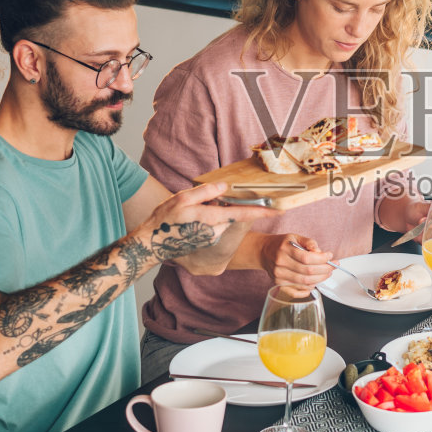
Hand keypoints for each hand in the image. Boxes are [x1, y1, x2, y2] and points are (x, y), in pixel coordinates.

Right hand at [140, 183, 270, 271]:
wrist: (151, 244)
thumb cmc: (164, 220)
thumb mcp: (182, 199)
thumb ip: (206, 192)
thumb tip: (225, 186)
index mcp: (211, 219)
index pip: (243, 215)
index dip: (262, 212)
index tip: (279, 210)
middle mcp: (215, 231)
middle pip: (233, 215)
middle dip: (228, 206)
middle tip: (207, 202)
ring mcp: (211, 239)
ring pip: (224, 221)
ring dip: (217, 213)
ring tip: (193, 213)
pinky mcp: (207, 242)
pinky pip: (216, 227)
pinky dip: (211, 220)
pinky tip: (193, 219)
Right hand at [261, 233, 333, 296]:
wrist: (263, 252)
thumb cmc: (281, 244)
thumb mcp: (294, 237)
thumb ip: (309, 242)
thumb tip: (320, 252)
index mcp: (285, 249)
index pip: (307, 257)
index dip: (322, 259)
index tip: (330, 256)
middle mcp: (281, 263)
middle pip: (307, 271)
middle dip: (324, 269)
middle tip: (332, 266)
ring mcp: (279, 275)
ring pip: (304, 282)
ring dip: (320, 279)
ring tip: (327, 273)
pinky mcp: (278, 283)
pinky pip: (295, 291)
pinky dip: (307, 290)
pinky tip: (314, 284)